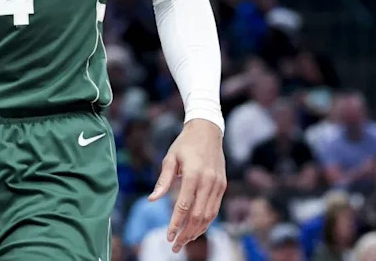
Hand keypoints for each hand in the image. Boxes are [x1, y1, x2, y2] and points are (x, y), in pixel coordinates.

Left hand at [149, 119, 226, 252]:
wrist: (207, 130)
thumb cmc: (184, 144)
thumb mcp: (170, 158)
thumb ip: (163, 180)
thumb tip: (152, 200)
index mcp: (193, 174)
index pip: (184, 206)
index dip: (175, 224)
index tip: (168, 237)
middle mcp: (208, 181)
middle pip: (197, 216)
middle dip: (186, 233)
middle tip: (174, 245)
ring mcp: (218, 185)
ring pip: (208, 216)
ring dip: (196, 231)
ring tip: (184, 241)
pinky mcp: (222, 186)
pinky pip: (214, 209)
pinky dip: (205, 222)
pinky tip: (195, 229)